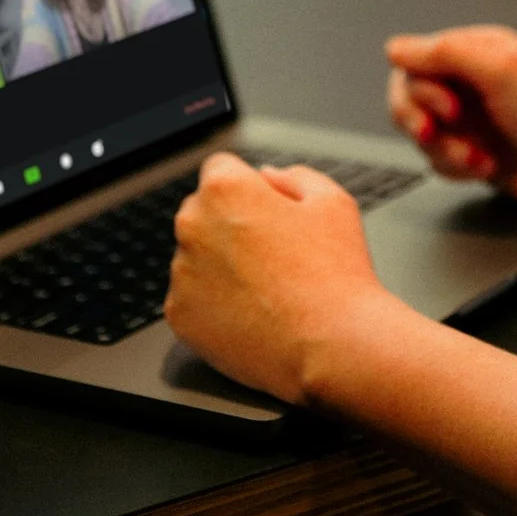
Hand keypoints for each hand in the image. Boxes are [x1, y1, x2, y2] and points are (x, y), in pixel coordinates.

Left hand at [165, 152, 397, 403]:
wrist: (332, 346)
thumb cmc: (336, 274)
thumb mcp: (333, 202)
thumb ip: (294, 176)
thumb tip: (266, 176)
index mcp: (225, 190)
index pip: (220, 169)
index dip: (249, 187)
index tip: (267, 211)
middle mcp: (193, 226)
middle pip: (202, 211)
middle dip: (229, 224)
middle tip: (272, 253)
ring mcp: (182, 274)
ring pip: (196, 257)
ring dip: (220, 265)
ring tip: (266, 288)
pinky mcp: (179, 315)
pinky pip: (191, 299)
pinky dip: (213, 304)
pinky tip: (251, 312)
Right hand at [385, 25, 516, 213]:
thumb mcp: (501, 71)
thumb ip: (443, 54)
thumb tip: (395, 48)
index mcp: (476, 52)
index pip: (414, 62)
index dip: (419, 88)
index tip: (448, 106)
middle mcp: (470, 83)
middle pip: (408, 98)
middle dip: (421, 122)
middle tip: (442, 134)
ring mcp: (473, 120)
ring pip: (422, 134)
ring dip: (445, 151)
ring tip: (480, 158)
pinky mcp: (477, 154)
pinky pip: (440, 161)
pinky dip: (457, 169)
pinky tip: (488, 168)